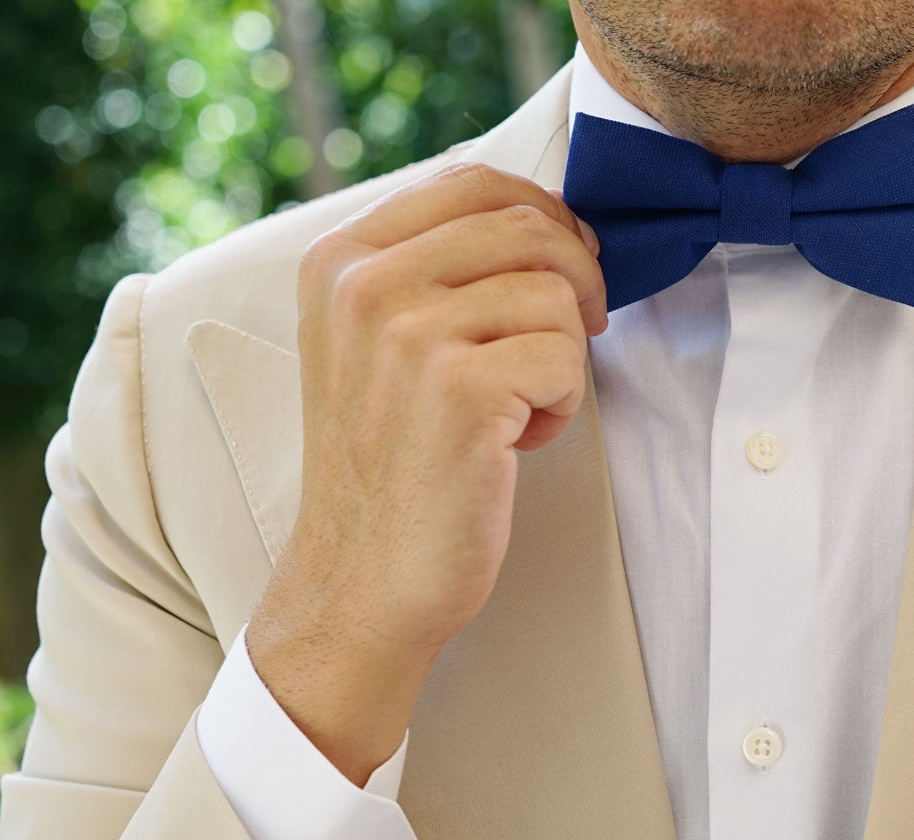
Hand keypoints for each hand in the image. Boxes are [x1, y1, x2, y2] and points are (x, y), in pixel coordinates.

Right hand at [249, 162, 607, 782]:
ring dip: (561, 356)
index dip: (544, 215)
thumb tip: (546, 220)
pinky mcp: (462, 390)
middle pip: (525, 226)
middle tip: (574, 338)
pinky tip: (516, 445)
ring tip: (518, 411)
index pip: (471, 183)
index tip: (566, 266)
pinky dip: (559, 406)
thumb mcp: (379, 345)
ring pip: (555, 292)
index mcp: (338, 259)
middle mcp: (364, 284)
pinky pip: (564, 356)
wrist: (362, 581)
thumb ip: (431, 272)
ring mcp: (409, 334)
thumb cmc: (391, 468)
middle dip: (575, 279)